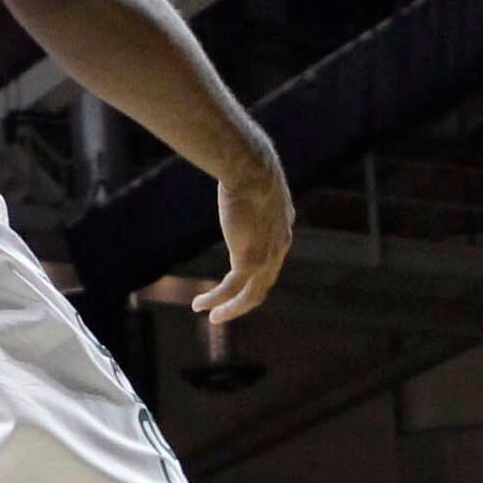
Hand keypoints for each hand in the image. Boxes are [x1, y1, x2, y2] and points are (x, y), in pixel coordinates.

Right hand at [196, 154, 292, 322]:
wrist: (252, 168)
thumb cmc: (250, 165)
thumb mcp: (256, 181)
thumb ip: (251, 189)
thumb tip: (237, 174)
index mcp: (283, 228)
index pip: (272, 261)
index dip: (256, 276)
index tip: (237, 283)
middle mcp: (280, 247)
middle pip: (264, 285)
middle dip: (244, 301)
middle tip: (226, 310)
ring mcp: (266, 256)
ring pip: (251, 295)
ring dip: (231, 309)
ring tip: (213, 317)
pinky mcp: (248, 260)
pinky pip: (230, 289)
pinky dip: (215, 300)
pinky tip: (199, 305)